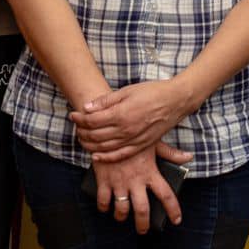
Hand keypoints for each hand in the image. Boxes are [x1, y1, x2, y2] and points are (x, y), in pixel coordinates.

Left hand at [71, 79, 194, 162]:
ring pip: (104, 147)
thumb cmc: (152, 92)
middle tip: (76, 126)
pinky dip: (106, 157)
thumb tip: (87, 108)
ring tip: (82, 138)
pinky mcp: (141, 146)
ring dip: (90, 144)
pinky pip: (120, 155)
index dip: (79, 118)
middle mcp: (125, 130)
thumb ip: (106, 101)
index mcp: (121, 113)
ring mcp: (133, 140)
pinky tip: (96, 156)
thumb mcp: (127, 91)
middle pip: (96, 135)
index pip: (92, 121)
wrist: (175, 101)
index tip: (73, 114)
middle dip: (82, 131)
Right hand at [93, 141, 193, 233]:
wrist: (108, 128)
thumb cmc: (133, 135)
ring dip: (121, 217)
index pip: (166, 195)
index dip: (173, 210)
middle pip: (142, 210)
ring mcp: (118, 182)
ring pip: (121, 209)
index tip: (176, 220)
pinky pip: (103, 201)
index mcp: (150, 172)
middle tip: (143, 230)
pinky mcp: (103, 180)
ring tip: (121, 217)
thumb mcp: (152, 142)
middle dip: (143, 224)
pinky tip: (105, 207)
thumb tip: (188, 157)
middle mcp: (135, 180)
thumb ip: (170, 153)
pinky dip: (103, 207)